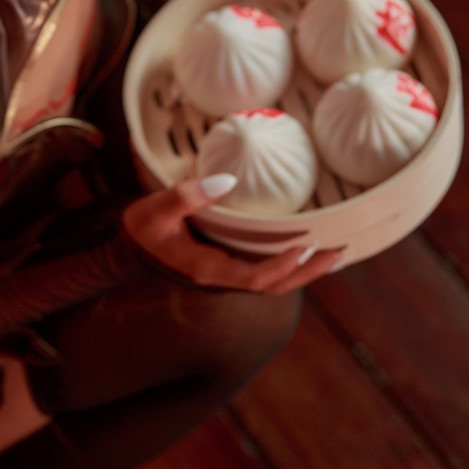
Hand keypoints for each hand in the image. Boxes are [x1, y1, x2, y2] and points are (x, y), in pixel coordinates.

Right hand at [123, 177, 342, 296]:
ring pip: (274, 283)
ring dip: (305, 271)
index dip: (282, 267)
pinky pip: (266, 272)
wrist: (127, 247)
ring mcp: (225, 276)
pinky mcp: (227, 267)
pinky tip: (307, 250)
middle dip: (309, 272)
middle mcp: (221, 279)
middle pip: (275, 286)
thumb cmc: (141, 228)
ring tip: (335, 253)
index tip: (305, 247)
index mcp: (207, 270)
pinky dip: (291, 265)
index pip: (255, 279)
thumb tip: (228, 181)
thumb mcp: (155, 209)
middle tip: (340, 251)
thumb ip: (188, 196)